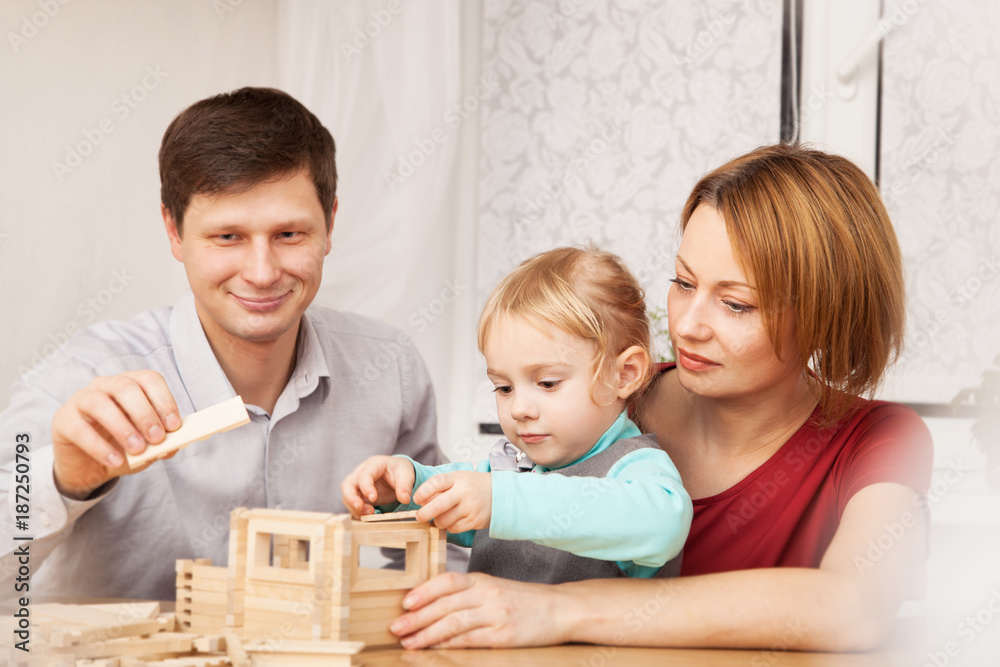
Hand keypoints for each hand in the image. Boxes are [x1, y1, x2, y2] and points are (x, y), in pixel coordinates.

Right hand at [51, 370, 180, 498]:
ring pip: (100, 403)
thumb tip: (175, 445)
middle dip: (145, 413)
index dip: (164, 400)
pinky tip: (116, 461)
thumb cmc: (122, 447)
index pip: (149, 379)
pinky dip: (100, 447)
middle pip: (126, 387)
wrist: (89, 466)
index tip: (174, 425)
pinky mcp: (63, 420)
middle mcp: (105, 385)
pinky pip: (80, 429)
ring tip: (138, 450)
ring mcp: (81, 399)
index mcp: (130, 384)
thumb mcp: (147, 446)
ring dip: (123, 427)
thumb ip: (161, 443)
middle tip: (157, 438)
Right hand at [341, 455, 415, 517]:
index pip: (364, 474)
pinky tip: (367, 516)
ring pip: (347, 496)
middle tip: (360, 508)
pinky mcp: (359, 495)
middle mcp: (361, 473)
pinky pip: (352, 504)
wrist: (398, 474)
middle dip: (351, 498)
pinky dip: (357, 511)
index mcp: (374, 464)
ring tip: (369, 514)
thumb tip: (404, 499)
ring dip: (355, 507)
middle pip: (347, 484)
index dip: (366, 486)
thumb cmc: (400, 471)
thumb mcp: (407, 475)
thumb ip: (405, 486)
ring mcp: (358, 484)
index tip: (373, 498)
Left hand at [390, 571, 571, 647]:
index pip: (448, 581)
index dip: (425, 591)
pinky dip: (449, 644)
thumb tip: (434, 605)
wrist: (560, 609)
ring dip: (427, 633)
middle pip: (445, 604)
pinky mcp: (502, 635)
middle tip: (396, 626)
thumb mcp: (495, 588)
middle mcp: (487, 594)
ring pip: (453, 622)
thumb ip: (469, 593)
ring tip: (408, 641)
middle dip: (418, 616)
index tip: (405, 602)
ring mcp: (495, 614)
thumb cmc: (525, 600)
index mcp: (483, 580)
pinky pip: (470, 639)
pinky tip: (434, 648)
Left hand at [412, 471, 491, 532]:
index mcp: (457, 478)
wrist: (500, 493)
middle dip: (423, 514)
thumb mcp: (458, 478)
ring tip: (440, 517)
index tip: (416, 499)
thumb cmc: (473, 485)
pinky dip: (449, 527)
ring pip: (444, 521)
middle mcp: (464, 492)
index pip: (436, 483)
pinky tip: (453, 521)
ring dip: (437, 522)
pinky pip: (454, 528)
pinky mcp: (475, 521)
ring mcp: (470, 507)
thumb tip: (421, 503)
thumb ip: (441, 487)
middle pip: (437, 506)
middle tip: (419, 517)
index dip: (422, 492)